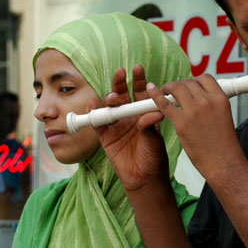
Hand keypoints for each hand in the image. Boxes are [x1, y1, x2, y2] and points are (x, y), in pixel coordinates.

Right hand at [96, 65, 170, 192]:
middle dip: (120, 83)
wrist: (144, 178)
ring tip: (112, 98)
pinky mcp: (105, 137)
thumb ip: (150, 125)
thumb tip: (151, 112)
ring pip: (109, 107)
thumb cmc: (154, 157)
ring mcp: (116, 126)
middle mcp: (129, 117)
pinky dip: (93, 113)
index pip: (140, 93)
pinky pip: (97, 123)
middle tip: (120, 73)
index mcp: (143, 114)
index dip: (139, 81)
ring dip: (108, 99)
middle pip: (122, 95)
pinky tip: (93, 105)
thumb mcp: (155, 140)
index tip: (138, 69)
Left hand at [146, 74, 240, 181]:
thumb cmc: (224, 146)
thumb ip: (212, 105)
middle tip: (174, 91)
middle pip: (188, 82)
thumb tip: (201, 100)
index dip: (195, 80)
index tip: (189, 85)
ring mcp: (194, 111)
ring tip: (164, 92)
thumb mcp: (224, 117)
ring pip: (176, 88)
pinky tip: (151, 91)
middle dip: (180, 85)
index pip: (205, 78)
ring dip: (168, 88)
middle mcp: (208, 101)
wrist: (224, 163)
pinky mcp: (182, 123)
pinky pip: (164, 104)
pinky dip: (155, 96)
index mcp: (220, 99)